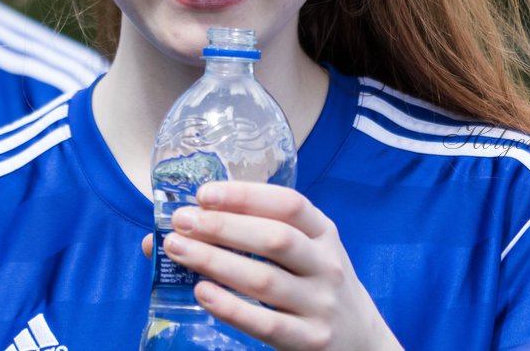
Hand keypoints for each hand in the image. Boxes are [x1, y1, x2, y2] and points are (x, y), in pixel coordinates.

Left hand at [144, 181, 402, 350]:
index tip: (205, 193)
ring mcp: (321, 305)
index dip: (245, 195)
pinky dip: (230, 307)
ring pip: (264, 280)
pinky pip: (265, 324)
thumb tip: (167, 232)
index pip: (289, 204)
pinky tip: (201, 293)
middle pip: (273, 239)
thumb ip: (252, 238)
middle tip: (182, 222)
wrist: (361, 342)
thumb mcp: (303, 255)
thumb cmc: (316, 287)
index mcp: (324, 233)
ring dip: (215, 261)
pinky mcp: (310, 340)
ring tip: (177, 250)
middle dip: (222, 226)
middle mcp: (327, 265)